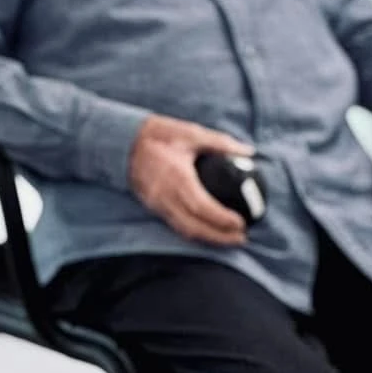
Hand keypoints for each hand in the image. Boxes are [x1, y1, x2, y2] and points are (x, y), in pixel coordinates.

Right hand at [128, 114, 254, 245]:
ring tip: (230, 239)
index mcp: (177, 178)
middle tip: (242, 238)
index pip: (202, 207)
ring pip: (184, 231)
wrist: (122, 142)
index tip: (241, 223)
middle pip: (194, 227)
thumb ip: (221, 143)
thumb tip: (248, 151)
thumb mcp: (191, 133)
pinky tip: (209, 232)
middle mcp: (165, 196)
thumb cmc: (158, 135)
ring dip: (208, 239)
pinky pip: (176, 226)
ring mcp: (158, 204)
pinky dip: (195, 233)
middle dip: (220, 237)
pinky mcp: (154, 207)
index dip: (222, 219)